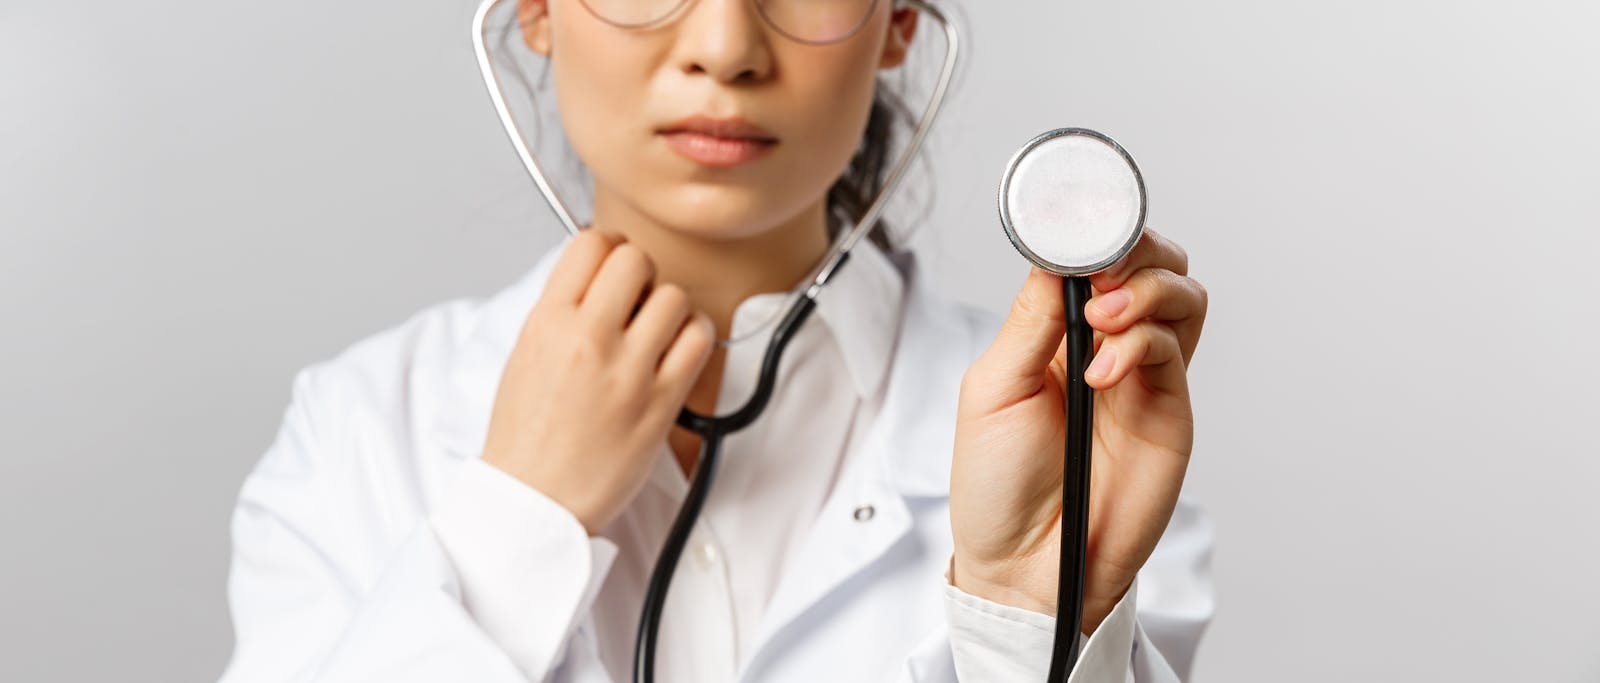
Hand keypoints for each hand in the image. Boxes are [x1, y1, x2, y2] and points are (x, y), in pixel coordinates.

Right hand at [482, 230, 715, 534]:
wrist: (535, 502)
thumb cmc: (527, 439)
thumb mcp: (524, 356)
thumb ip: (561, 311)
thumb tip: (598, 276)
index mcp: (547, 323)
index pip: (590, 243)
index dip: (607, 248)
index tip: (610, 268)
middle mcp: (588, 340)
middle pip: (636, 259)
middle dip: (639, 273)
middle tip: (634, 301)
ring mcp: (629, 371)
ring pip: (674, 296)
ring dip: (669, 307)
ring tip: (654, 333)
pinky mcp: (662, 402)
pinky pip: (699, 339)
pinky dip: (693, 336)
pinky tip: (675, 352)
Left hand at [949, 227, 1206, 634]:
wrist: (1022, 565)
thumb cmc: (998, 484)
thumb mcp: (994, 389)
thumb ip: (1031, 321)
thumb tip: (1057, 257)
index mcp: (1056, 331)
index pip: (1093, 259)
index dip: (1095, 234)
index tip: (1080, 226)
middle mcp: (1106, 345)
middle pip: (1152, 264)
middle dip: (1134, 250)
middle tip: (1100, 273)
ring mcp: (1143, 377)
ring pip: (1182, 297)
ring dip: (1146, 289)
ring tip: (1103, 317)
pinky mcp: (1169, 412)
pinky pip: (1176, 352)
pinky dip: (1143, 343)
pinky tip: (1103, 370)